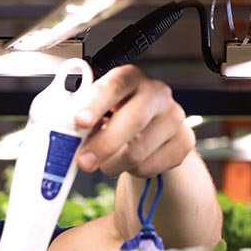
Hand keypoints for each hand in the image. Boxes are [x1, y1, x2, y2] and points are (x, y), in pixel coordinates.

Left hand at [73, 65, 194, 177]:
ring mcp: (174, 117)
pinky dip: (132, 171)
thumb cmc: (114, 117)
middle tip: (84, 162)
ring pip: (139, 150)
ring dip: (113, 163)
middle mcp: (156, 93)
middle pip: (133, 119)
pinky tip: (128, 163)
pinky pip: (150, 165)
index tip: (80, 122)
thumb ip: (84, 119)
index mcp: (130, 78)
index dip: (96, 103)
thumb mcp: (96, 111)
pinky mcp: (184, 141)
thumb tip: (66, 137)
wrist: (148, 132)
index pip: (115, 85)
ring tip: (104, 163)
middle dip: (104, 144)